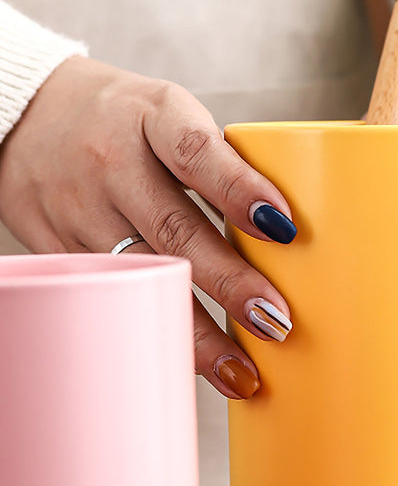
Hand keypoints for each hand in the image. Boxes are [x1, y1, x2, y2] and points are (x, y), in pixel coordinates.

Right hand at [0, 56, 295, 398]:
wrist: (23, 114)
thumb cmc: (122, 119)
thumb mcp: (168, 113)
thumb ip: (219, 163)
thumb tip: (282, 232)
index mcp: (152, 118)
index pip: (196, 152)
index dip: (240, 189)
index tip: (283, 227)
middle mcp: (112, 163)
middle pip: (174, 229)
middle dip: (229, 282)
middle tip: (275, 320)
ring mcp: (80, 208)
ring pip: (142, 277)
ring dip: (196, 331)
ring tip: (241, 371)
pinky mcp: (58, 248)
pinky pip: (111, 297)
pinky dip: (153, 331)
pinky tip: (190, 364)